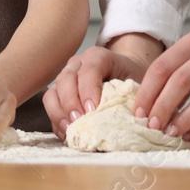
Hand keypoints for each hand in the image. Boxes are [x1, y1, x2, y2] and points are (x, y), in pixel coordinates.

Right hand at [42, 33, 159, 138]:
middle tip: (79, 121)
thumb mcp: (138, 83)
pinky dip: (56, 120)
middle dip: (71, 102)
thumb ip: (134, 96)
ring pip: (53, 92)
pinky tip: (66, 132)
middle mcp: (78, 63)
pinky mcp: (59, 92)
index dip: (88, 90)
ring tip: (70, 129)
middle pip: (66, 79)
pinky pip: (51, 105)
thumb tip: (135, 119)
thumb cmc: (132, 78)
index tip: (92, 110)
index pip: (89, 70)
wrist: (125, 73)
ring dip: (59, 112)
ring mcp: (66, 77)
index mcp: (99, 57)